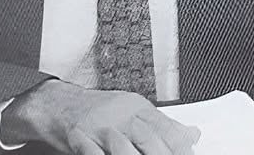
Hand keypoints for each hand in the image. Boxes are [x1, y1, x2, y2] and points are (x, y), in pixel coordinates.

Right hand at [1, 79, 200, 153]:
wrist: (61, 104)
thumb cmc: (99, 111)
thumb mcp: (134, 113)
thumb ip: (162, 125)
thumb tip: (192, 135)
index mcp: (138, 107)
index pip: (165, 128)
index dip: (180, 147)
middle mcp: (121, 114)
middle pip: (148, 137)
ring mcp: (100, 125)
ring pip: (123, 146)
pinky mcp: (80, 136)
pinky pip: (93, 152)